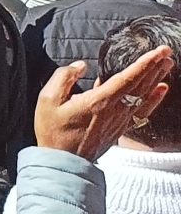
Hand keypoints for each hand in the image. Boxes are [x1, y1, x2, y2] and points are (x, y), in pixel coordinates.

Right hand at [33, 47, 172, 158]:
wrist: (63, 162)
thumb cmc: (53, 132)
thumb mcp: (47, 100)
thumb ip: (63, 77)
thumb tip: (81, 66)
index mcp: (99, 101)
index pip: (127, 78)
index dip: (144, 63)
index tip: (157, 51)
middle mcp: (115, 110)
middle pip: (141, 85)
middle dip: (154, 66)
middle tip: (166, 51)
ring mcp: (120, 120)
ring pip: (144, 95)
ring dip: (156, 77)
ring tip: (167, 64)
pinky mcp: (120, 128)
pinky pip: (143, 110)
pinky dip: (155, 98)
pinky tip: (162, 89)